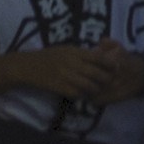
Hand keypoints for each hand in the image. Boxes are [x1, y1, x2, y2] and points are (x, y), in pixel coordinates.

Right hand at [0, 46, 143, 104]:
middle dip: (106, 78)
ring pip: (88, 85)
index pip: (97, 57)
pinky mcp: (60, 87)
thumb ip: (81, 53)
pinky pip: (77, 93)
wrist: (28, 66)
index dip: (109, 63)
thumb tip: (98, 55)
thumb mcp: (65, 49)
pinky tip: (84, 94)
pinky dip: (83, 94)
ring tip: (98, 89)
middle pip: (96, 73)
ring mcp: (65, 76)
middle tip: (110, 81)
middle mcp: (71, 63)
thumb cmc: (48, 56)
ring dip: (95, 89)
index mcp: (73, 51)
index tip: (116, 66)